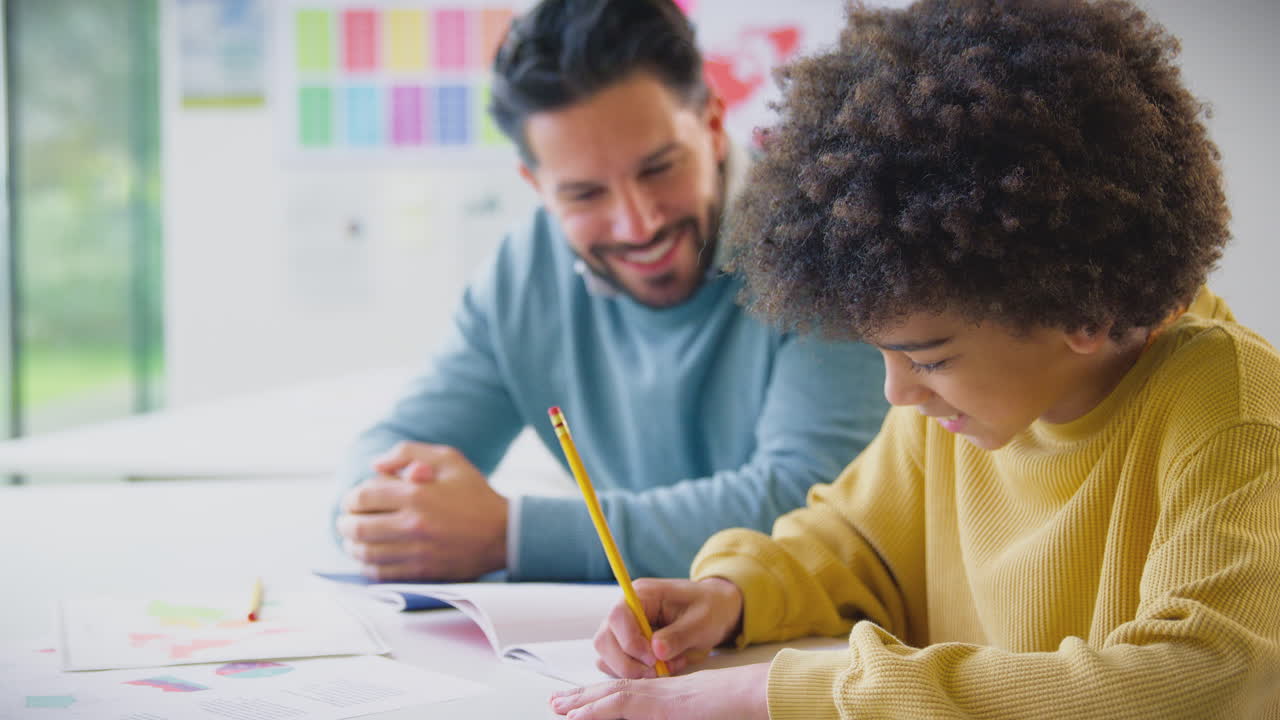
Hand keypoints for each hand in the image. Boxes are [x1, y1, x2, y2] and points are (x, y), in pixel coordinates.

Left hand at [335, 442, 508, 580]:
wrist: (503, 534)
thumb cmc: (475, 493)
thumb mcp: (449, 459)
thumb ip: (408, 452)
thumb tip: (375, 464)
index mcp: (416, 494)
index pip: (362, 497)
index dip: (350, 499)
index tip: (353, 501)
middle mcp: (413, 524)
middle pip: (357, 527)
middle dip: (345, 523)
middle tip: (347, 522)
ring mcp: (416, 552)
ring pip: (365, 553)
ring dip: (352, 546)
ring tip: (354, 541)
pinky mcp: (421, 573)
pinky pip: (380, 574)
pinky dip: (367, 566)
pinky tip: (370, 558)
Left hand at [549, 663, 769, 719]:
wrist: (754, 693)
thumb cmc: (737, 706)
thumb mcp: (698, 712)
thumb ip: (676, 712)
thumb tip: (671, 713)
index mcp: (667, 694)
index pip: (625, 694)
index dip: (599, 698)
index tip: (578, 705)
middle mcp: (658, 690)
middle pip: (612, 691)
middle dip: (581, 698)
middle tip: (556, 703)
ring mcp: (658, 695)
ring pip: (611, 695)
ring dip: (582, 702)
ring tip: (558, 708)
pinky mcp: (660, 703)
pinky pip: (621, 705)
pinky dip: (597, 710)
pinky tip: (578, 716)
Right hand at [594, 577, 743, 678]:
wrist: (716, 611)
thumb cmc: (709, 609)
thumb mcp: (702, 621)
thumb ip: (679, 634)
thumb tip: (656, 651)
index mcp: (641, 594)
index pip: (617, 617)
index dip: (630, 642)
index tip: (654, 659)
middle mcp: (625, 610)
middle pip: (604, 640)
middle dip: (628, 663)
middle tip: (658, 671)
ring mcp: (622, 629)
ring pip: (606, 656)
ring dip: (632, 671)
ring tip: (666, 668)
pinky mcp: (626, 647)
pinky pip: (616, 666)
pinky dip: (635, 674)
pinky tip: (662, 668)